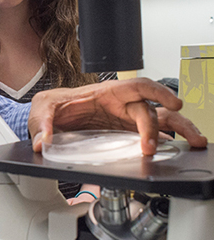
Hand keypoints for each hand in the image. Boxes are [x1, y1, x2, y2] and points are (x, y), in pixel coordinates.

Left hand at [28, 78, 206, 155]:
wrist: (49, 119)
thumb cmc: (52, 107)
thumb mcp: (43, 109)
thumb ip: (43, 124)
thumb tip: (42, 142)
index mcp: (107, 92)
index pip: (138, 87)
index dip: (157, 93)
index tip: (171, 104)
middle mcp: (120, 105)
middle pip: (152, 109)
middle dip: (164, 125)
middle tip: (167, 143)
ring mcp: (124, 120)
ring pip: (159, 121)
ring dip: (178, 130)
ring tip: (196, 142)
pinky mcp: (122, 134)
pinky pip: (148, 136)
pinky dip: (163, 143)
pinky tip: (175, 151)